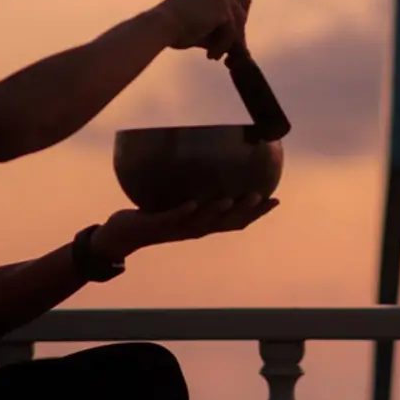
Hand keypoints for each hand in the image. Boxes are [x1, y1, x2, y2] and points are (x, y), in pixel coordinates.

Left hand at [92, 195, 280, 259]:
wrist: (123, 235)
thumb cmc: (152, 217)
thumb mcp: (177, 204)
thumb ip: (192, 190)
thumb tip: (204, 163)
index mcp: (203, 225)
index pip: (236, 221)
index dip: (257, 213)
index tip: (276, 199)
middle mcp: (195, 229)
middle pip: (225, 224)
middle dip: (245, 211)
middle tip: (261, 197)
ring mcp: (177, 228)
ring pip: (202, 222)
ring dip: (217, 211)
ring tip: (231, 199)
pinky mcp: (158, 224)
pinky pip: (173, 217)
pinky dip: (184, 211)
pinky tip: (193, 203)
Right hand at [152, 0, 251, 59]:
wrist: (158, 28)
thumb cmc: (172, 29)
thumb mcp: (200, 22)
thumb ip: (219, 25)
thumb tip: (240, 43)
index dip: (235, 17)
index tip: (229, 36)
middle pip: (243, 4)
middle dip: (238, 27)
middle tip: (229, 48)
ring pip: (238, 21)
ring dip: (229, 42)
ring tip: (214, 55)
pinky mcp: (222, 8)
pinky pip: (232, 32)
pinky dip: (222, 46)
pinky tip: (210, 55)